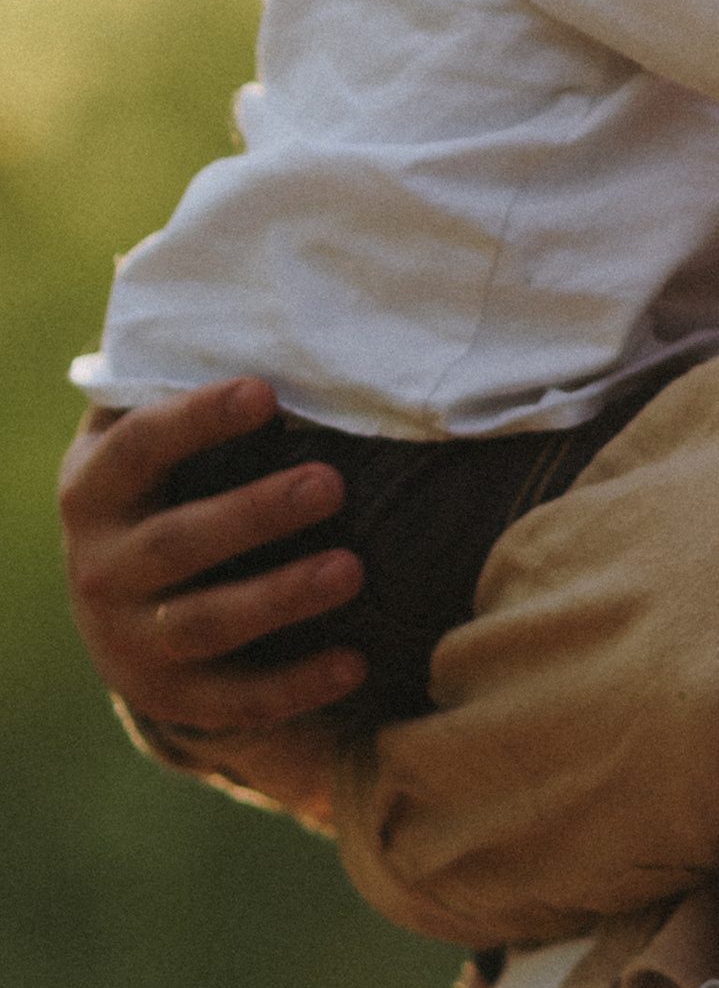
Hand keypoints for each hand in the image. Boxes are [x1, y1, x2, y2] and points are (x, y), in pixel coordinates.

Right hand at [57, 381, 368, 776]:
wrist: (119, 616)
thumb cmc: (160, 496)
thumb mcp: (148, 445)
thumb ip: (174, 384)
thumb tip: (223, 289)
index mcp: (93, 490)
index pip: (138, 447)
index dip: (198, 419)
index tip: (266, 392)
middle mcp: (100, 567)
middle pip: (179, 542)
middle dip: (256, 512)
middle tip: (332, 482)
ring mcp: (131, 639)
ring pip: (207, 622)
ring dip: (281, 596)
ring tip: (351, 569)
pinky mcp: (173, 698)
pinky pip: (236, 697)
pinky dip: (296, 686)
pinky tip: (354, 663)